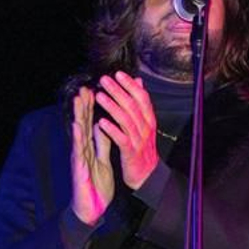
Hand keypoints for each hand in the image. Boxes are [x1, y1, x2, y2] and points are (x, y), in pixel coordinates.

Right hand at [69, 86, 113, 225]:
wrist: (91, 207)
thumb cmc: (96, 184)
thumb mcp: (102, 159)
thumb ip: (101, 143)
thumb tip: (101, 125)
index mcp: (90, 146)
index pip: (91, 123)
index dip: (93, 107)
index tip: (94, 89)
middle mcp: (83, 149)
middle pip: (83, 123)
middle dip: (84, 105)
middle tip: (85, 86)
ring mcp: (79, 157)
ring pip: (79, 133)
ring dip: (78, 115)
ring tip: (78, 99)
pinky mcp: (79, 167)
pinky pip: (79, 150)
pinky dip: (78, 137)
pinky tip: (77, 125)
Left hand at [93, 71, 159, 189]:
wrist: (148, 175)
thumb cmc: (142, 147)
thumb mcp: (145, 124)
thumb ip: (140, 104)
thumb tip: (139, 82)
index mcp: (149, 119)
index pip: (142, 98)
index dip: (131, 85)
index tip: (118, 74)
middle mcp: (146, 128)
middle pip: (132, 106)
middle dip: (118, 91)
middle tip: (104, 80)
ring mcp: (139, 140)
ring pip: (126, 120)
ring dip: (112, 107)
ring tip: (99, 96)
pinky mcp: (131, 152)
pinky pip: (121, 139)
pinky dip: (111, 129)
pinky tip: (101, 122)